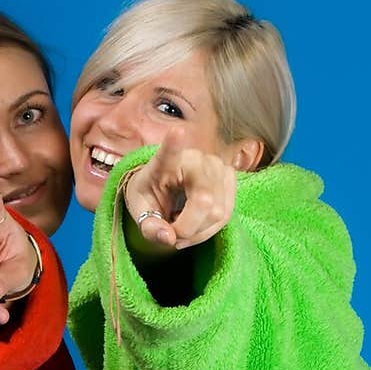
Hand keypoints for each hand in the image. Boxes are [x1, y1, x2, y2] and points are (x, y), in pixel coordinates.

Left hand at [123, 127, 236, 252]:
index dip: (174, 144)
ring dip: (198, 232)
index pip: (170, 153)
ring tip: (180, 230)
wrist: (165, 187)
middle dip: (187, 229)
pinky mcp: (229, 178)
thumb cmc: (151, 196)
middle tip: (171, 233)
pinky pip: (226, 215)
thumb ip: (149, 226)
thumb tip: (168, 238)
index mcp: (165, 163)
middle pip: (204, 202)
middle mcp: (196, 159)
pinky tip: (195, 226)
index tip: (177, 131)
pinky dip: (209, 229)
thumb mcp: (140, 212)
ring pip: (218, 213)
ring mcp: (217, 166)